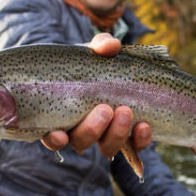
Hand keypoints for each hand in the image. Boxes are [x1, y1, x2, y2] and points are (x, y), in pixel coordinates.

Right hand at [41, 33, 151, 156]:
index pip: (52, 136)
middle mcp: (82, 131)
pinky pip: (134, 148)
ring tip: (125, 111)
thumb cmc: (96, 63)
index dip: (54, 139)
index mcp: (63, 114)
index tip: (60, 134)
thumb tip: (110, 46)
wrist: (120, 72)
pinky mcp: (129, 140)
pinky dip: (139, 140)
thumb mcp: (94, 52)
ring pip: (106, 148)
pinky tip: (144, 126)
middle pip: (81, 142)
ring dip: (116, 134)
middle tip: (105, 110)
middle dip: (92, 129)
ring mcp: (105, 137)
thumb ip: (99, 46)